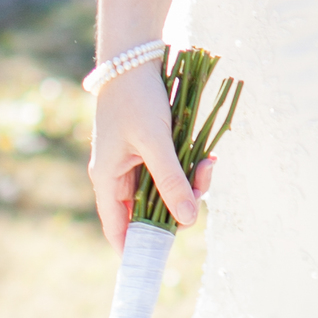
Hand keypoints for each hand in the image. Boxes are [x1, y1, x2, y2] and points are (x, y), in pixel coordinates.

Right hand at [89, 61, 210, 249]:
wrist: (135, 56)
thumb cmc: (136, 98)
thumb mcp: (156, 142)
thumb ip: (171, 181)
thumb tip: (187, 221)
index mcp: (108, 180)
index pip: (117, 230)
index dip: (136, 249)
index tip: (160, 261)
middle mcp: (119, 176)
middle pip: (149, 212)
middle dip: (179, 207)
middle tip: (202, 188)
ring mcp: (135, 163)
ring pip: (166, 191)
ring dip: (190, 185)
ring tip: (209, 164)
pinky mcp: (151, 149)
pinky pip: (172, 171)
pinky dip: (190, 168)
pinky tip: (207, 157)